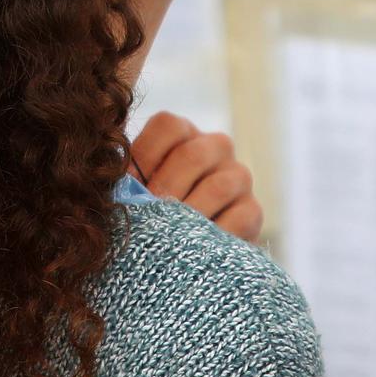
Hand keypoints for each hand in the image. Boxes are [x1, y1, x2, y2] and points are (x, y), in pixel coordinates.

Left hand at [128, 112, 263, 241]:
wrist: (182, 251)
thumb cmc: (150, 213)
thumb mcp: (135, 190)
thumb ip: (128, 182)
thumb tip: (123, 189)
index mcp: (182, 134)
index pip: (168, 126)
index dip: (144, 156)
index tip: (128, 187)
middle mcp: (215, 146)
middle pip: (192, 156)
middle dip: (164, 190)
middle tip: (147, 216)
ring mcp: (238, 176)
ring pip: (218, 187)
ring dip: (189, 215)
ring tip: (167, 237)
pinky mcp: (253, 210)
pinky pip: (240, 218)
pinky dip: (215, 236)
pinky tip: (195, 249)